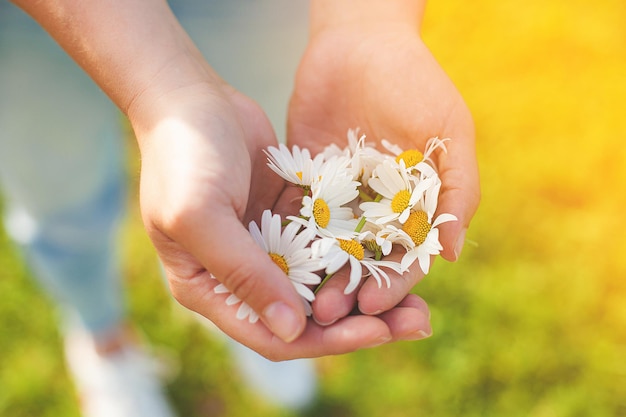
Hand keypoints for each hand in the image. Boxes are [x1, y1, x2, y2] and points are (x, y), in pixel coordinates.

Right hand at [131, 80, 430, 358]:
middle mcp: (243, 274)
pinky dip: (360, 249)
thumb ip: (243, 273)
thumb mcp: (202, 217)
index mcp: (211, 289)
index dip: (326, 341)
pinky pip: (330, 240)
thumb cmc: (182, 158)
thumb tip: (292, 330)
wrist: (190, 96)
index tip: (378, 333)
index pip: (273, 335)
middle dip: (361, 321)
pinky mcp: (289, 214)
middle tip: (418, 322)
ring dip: (368, 289)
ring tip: (419, 294)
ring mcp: (269, 244)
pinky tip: (398, 249)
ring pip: (326, 281)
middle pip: (308, 314)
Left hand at [286, 22, 479, 327]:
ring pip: (331, 247)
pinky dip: (292, 242)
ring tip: (303, 300)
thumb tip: (451, 253)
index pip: (408, 256)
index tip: (372, 305)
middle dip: (352, 290)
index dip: (394, 284)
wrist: (360, 42)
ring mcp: (343, 196)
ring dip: (320, 276)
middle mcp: (380, 206)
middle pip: (367, 261)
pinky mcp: (308, 181)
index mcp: (417, 202)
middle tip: (329, 316)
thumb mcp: (449, 131)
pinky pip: (300, 217)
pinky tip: (279, 266)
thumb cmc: (415, 82)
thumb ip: (457, 190)